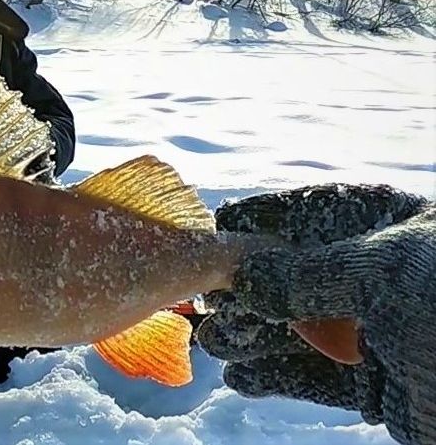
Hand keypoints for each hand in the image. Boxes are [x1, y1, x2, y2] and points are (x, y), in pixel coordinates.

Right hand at [197, 184, 434, 444]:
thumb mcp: (382, 271)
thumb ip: (306, 272)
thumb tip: (245, 274)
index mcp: (392, 228)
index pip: (312, 212)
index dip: (261, 220)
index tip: (214, 231)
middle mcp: (383, 276)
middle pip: (297, 275)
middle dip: (249, 290)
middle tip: (206, 302)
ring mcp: (379, 333)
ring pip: (299, 330)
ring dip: (253, 337)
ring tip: (215, 343)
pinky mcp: (377, 386)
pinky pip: (314, 378)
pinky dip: (274, 378)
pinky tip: (242, 377)